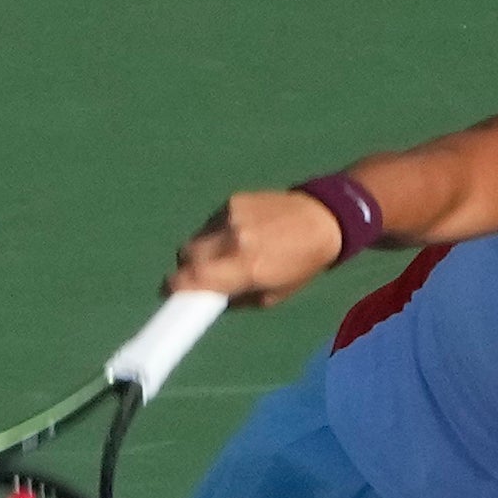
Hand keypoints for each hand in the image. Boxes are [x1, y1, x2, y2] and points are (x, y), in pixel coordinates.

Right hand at [166, 187, 346, 308]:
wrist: (324, 219)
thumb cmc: (300, 265)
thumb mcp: (270, 296)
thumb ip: (233, 297)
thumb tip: (206, 296)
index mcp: (245, 268)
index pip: (189, 278)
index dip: (175, 288)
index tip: (173, 293)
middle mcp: (233, 239)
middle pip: (185, 255)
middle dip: (188, 267)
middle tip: (202, 274)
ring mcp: (231, 216)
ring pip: (196, 237)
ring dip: (203, 249)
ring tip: (227, 251)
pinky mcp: (233, 200)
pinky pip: (210, 222)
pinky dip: (217, 231)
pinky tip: (239, 232)